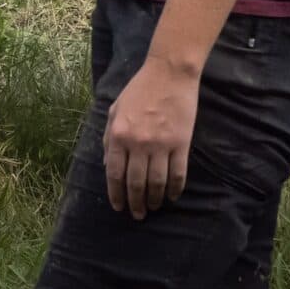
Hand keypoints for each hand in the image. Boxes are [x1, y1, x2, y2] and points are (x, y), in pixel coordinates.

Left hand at [103, 59, 198, 218]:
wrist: (169, 73)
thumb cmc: (139, 90)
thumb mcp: (115, 110)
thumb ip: (109, 138)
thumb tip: (108, 167)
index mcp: (118, 134)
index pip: (115, 174)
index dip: (116, 194)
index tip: (118, 207)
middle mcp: (138, 143)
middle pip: (135, 183)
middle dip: (135, 203)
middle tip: (137, 214)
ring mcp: (161, 144)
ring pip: (157, 183)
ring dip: (155, 199)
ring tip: (154, 207)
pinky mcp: (181, 143)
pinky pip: (178, 174)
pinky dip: (175, 189)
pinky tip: (173, 196)